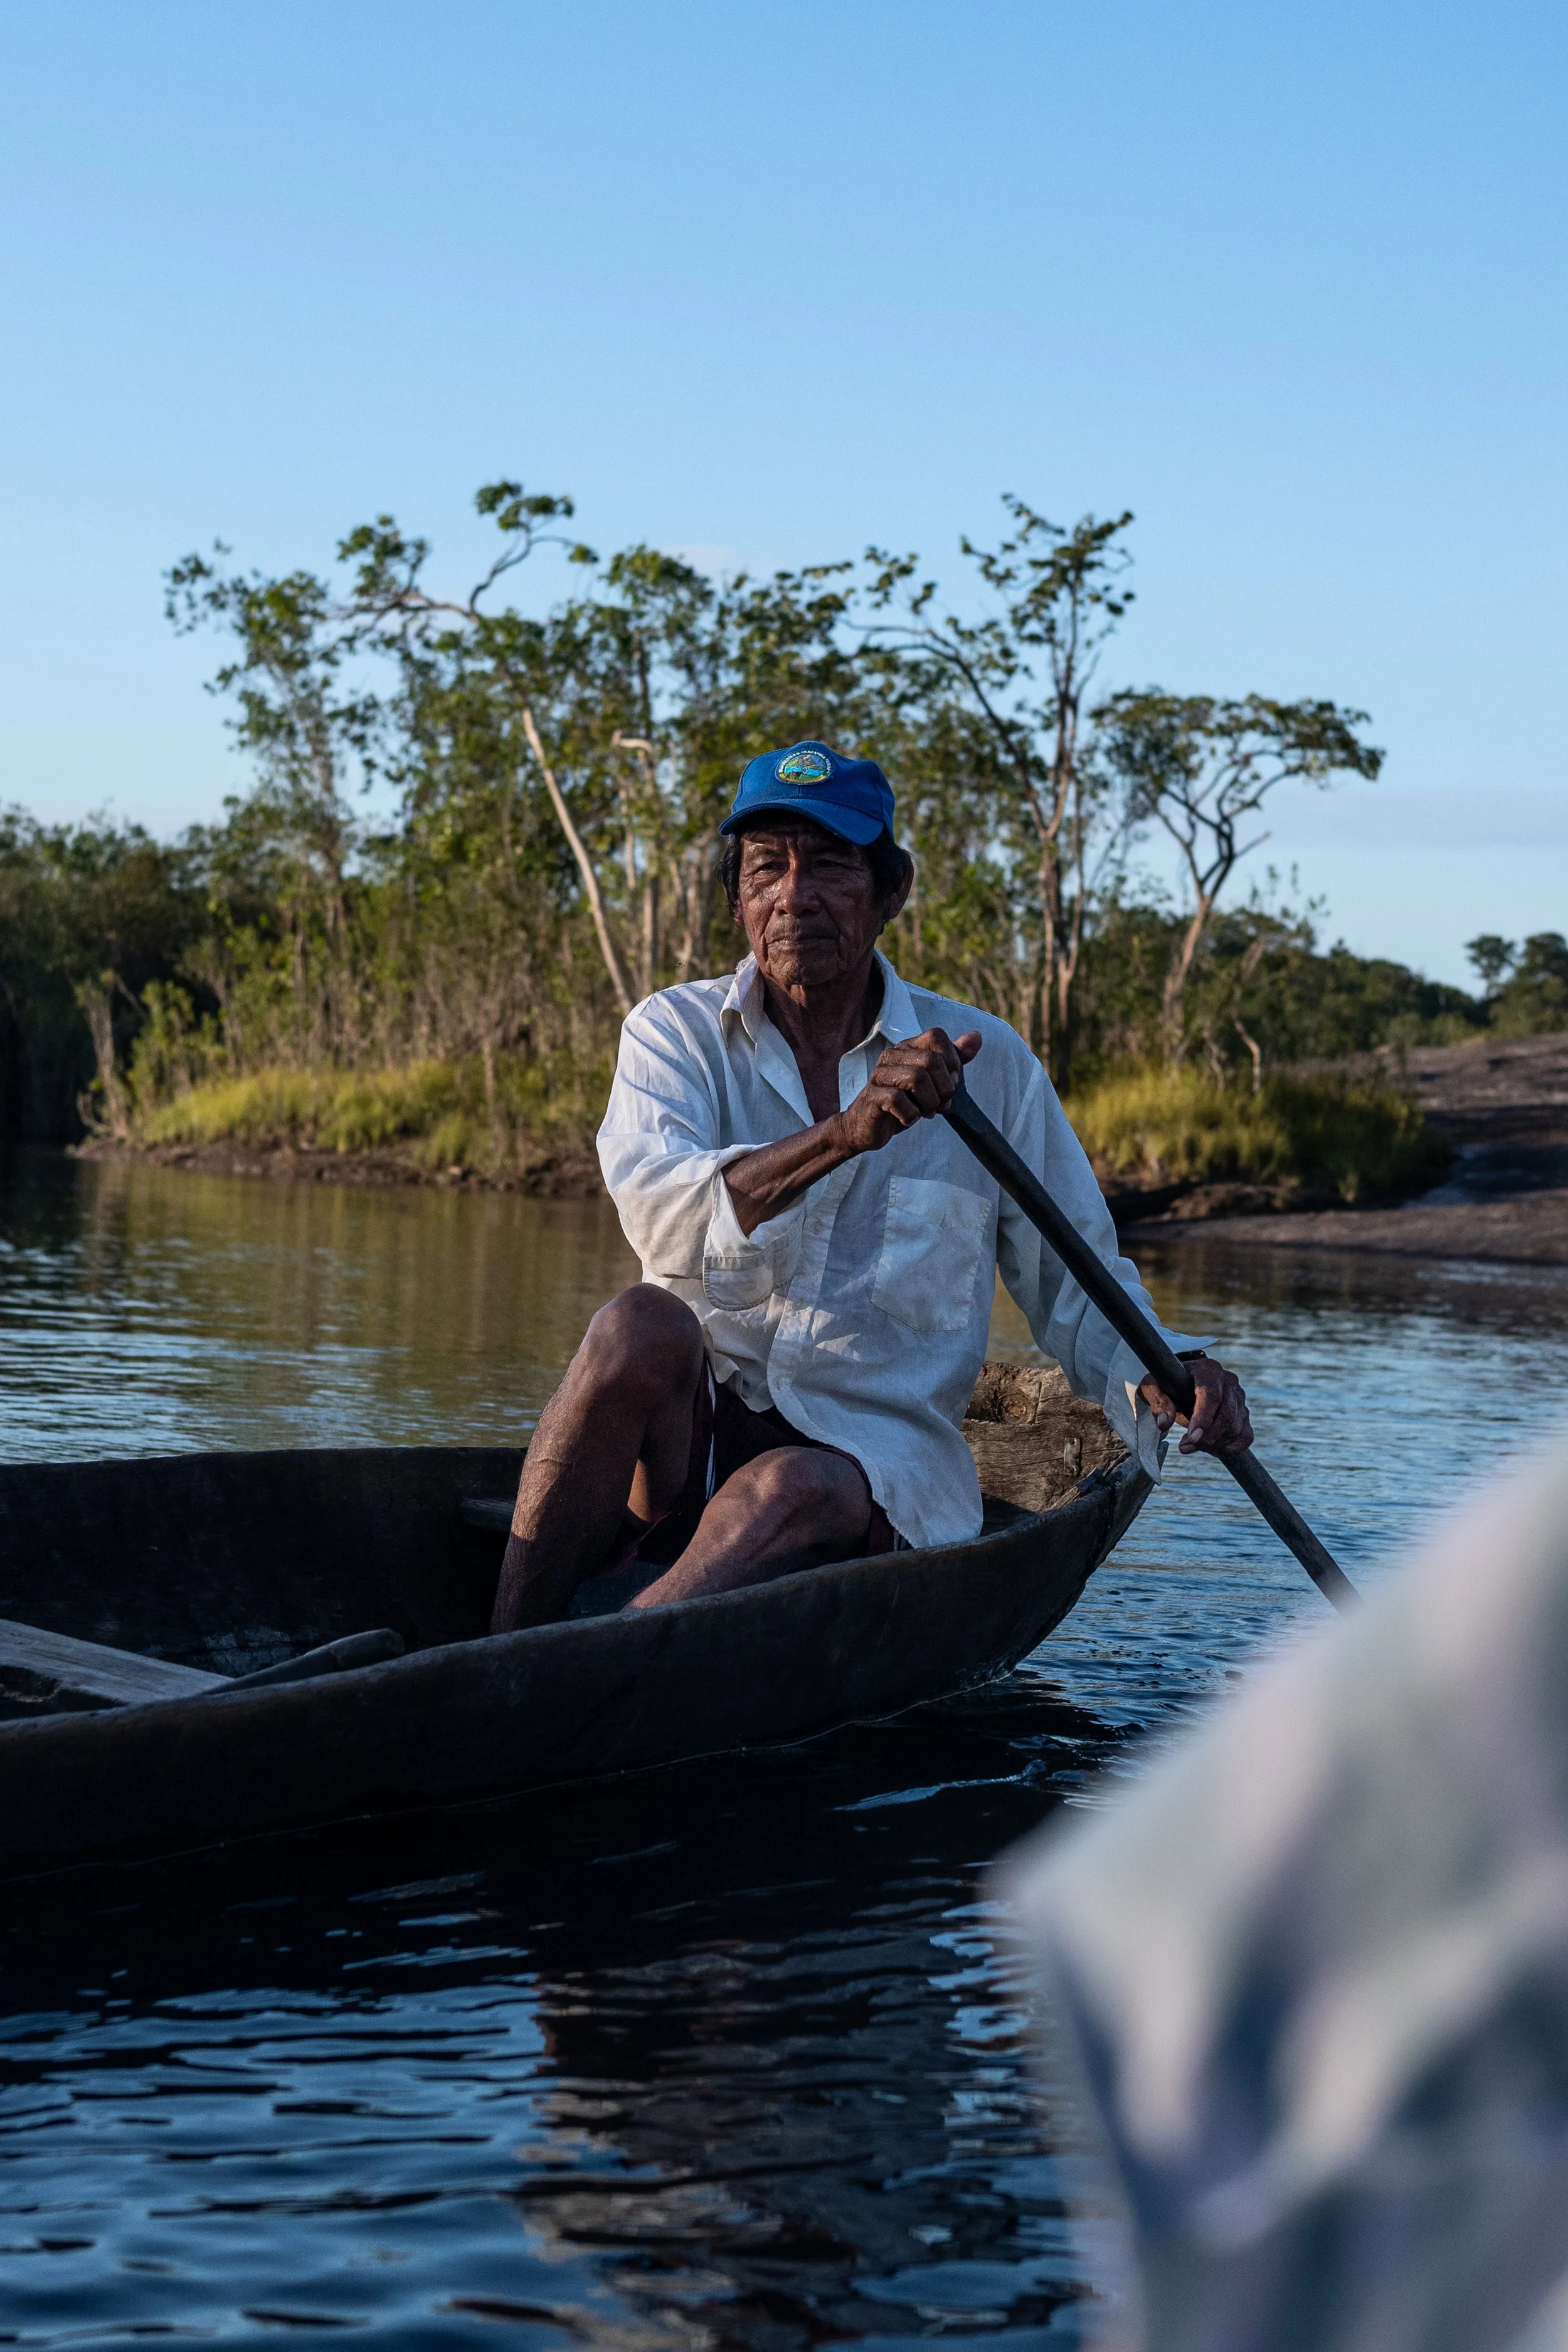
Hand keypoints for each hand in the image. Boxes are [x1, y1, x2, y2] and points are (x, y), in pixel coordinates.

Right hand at [837, 1029, 982, 1154]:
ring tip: (926, 1112)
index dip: (951, 1060)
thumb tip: (977, 1037)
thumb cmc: (904, 1102)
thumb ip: (953, 1059)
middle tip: (940, 1104)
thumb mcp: (933, 1081)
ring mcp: (880, 1075)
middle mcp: (892, 1056)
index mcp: (908, 1047)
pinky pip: (898, 1100)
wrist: (869, 1127)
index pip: (937, 1036)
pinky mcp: (872, 1096)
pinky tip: (908, 1119)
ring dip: (929, 1103)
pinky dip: (911, 1115)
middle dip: (944, 1088)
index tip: (949, 1082)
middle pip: (931, 1060)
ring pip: (917, 1079)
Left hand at [1139, 1356, 1253, 1455]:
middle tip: (1186, 1445)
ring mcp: (1239, 1398)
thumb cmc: (1167, 1384)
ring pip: (1235, 1428)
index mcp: (1207, 1369)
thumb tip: (1164, 1423)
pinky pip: (1245, 1437)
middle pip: (1226, 1415)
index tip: (1193, 1437)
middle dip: (1207, 1436)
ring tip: (1191, 1442)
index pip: (1211, 1395)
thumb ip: (1158, 1402)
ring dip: (1213, 1444)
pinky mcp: (1243, 1414)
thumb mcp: (1154, 1387)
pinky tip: (1210, 1447)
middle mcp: (1228, 1381)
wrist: (1181, 1384)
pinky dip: (1229, 1448)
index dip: (1203, 1418)